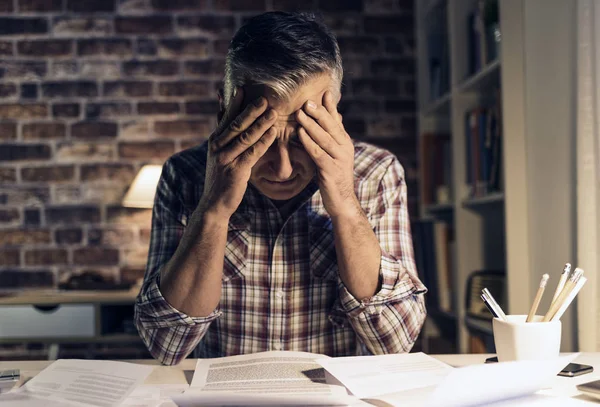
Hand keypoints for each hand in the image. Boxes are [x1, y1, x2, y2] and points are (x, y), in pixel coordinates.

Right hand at [198, 89, 277, 219]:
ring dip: (260, 123)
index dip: (235, 103)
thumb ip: (223, 135)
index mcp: (215, 140)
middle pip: (236, 124)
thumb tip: (221, 113)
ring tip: (273, 112)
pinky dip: (264, 141)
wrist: (214, 203)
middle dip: (251, 110)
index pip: (226, 117)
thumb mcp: (218, 154)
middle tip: (264, 97)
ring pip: (245, 137)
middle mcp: (218, 147)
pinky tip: (273, 133)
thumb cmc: (221, 177)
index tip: (243, 87)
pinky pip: (252, 152)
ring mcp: (226, 158)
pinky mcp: (236, 170)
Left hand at [296, 91, 359, 217]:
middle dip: (319, 112)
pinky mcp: (331, 171)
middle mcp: (345, 148)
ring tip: (300, 113)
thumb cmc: (335, 177)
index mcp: (345, 142)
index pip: (337, 121)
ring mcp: (339, 159)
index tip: (324, 92)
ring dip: (312, 125)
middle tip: (307, 101)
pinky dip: (310, 142)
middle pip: (332, 126)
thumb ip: (331, 137)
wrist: (343, 202)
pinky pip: (319, 154)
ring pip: (325, 138)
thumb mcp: (334, 155)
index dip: (330, 107)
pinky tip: (300, 134)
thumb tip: (332, 119)